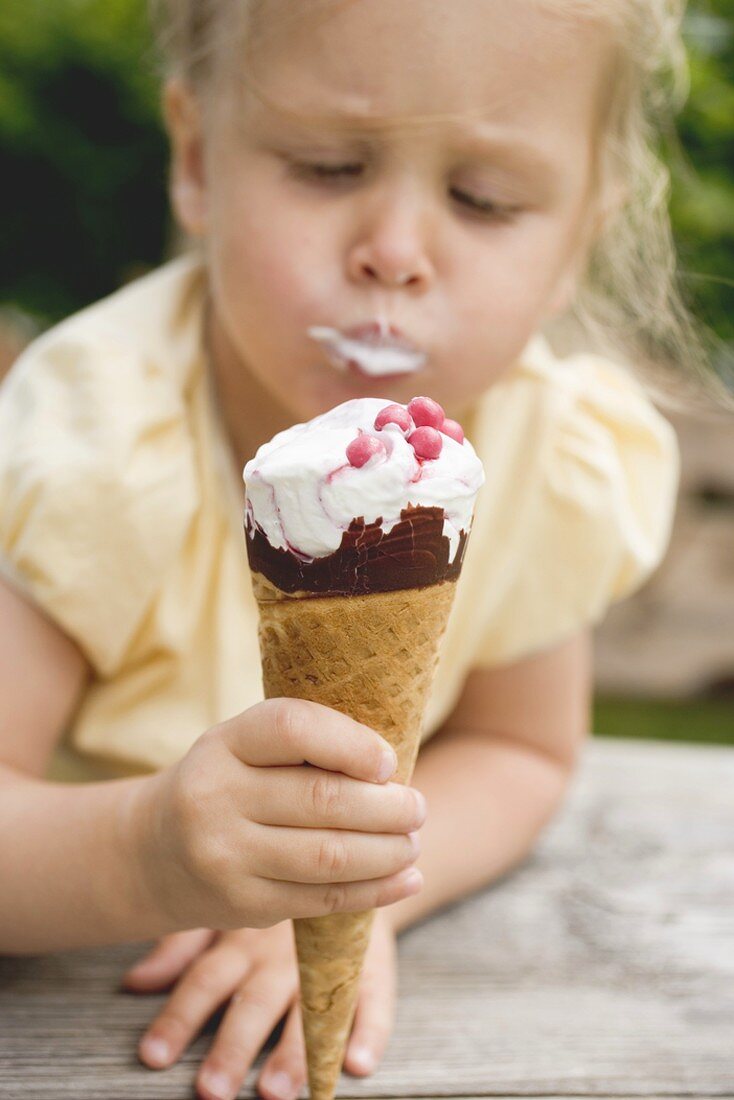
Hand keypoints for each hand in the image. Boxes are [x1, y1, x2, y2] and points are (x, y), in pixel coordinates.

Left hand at [121, 910, 398, 1099]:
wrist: (347, 858)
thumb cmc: (275, 899)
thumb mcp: (226, 914)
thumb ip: (182, 947)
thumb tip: (133, 982)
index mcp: (242, 942)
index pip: (205, 980)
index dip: (179, 1017)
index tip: (153, 1056)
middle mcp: (281, 954)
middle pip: (254, 1003)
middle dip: (233, 1046)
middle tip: (211, 1088)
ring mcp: (329, 960)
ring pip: (311, 1008)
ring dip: (294, 1051)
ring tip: (276, 1089)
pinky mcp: (374, 965)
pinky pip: (375, 999)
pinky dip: (370, 1032)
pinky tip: (357, 1063)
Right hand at [133, 698, 426, 932]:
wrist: (153, 853)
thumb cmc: (227, 784)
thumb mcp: (244, 747)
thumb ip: (304, 745)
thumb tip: (394, 763)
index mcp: (224, 744)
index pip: (293, 730)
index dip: (351, 744)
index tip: (389, 762)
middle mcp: (216, 798)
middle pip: (322, 800)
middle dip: (387, 807)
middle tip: (417, 808)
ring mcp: (226, 856)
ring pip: (329, 856)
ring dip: (388, 851)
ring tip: (413, 842)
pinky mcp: (242, 905)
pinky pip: (322, 900)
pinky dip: (375, 891)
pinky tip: (406, 879)